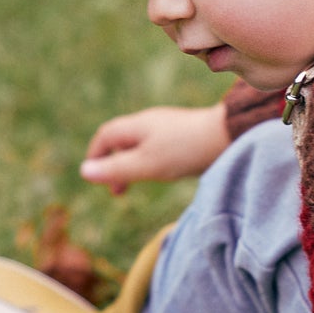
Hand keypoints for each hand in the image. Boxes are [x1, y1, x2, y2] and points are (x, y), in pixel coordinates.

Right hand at [78, 104, 231, 194]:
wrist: (229, 136)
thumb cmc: (185, 150)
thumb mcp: (146, 164)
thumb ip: (116, 169)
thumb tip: (84, 171)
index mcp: (137, 125)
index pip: (106, 135)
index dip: (96, 155)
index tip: (94, 176)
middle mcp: (151, 122)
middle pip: (122, 139)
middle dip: (114, 163)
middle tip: (117, 191)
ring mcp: (169, 127)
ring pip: (141, 145)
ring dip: (133, 165)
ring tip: (136, 186)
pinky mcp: (185, 135)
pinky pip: (158, 147)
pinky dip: (151, 162)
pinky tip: (163, 173)